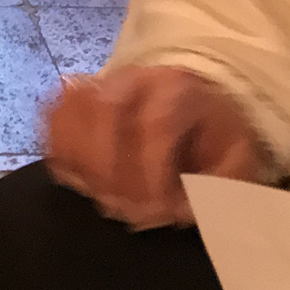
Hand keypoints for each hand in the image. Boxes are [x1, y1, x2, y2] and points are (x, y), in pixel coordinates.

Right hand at [43, 66, 269, 228]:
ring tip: (106, 196)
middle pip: (104, 110)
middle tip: (128, 209)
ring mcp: (97, 82)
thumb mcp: (236, 157)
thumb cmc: (211, 134)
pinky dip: (60, 152)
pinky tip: (84, 180)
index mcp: (177, 88)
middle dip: (112, 170)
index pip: (155, 123)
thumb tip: (187, 212)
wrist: (190, 97)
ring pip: (70, 110)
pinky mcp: (74, 95)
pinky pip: (52, 117)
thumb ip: (221, 186)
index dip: (152, 172)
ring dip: (83, 163)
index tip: (161, 210)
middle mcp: (132, 77)